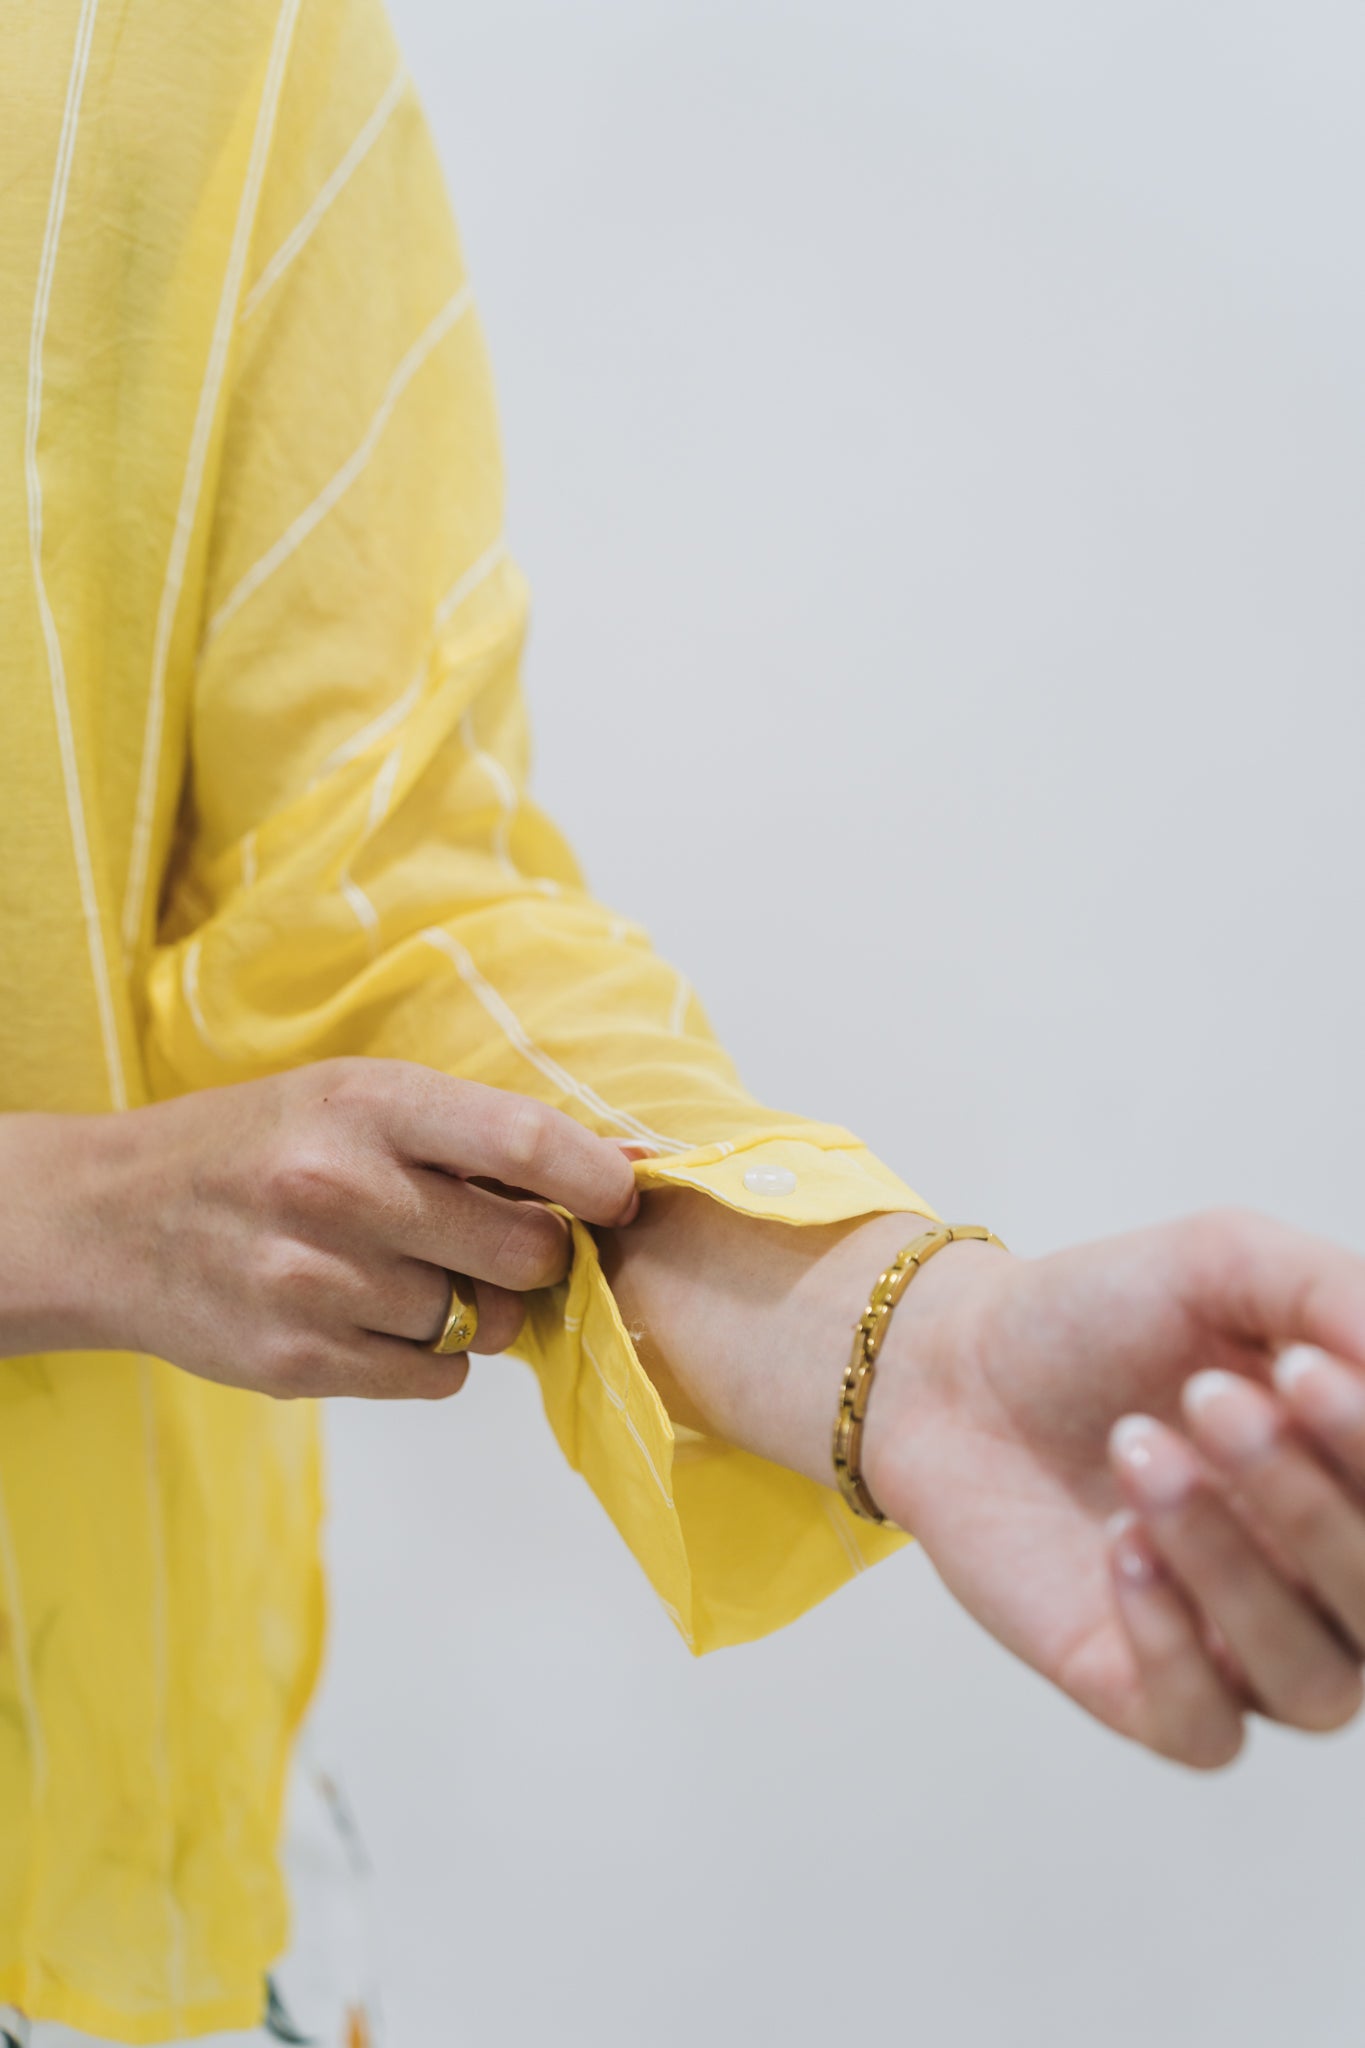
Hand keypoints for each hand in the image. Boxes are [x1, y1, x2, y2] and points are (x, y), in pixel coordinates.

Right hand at [0, 1058, 636, 1398]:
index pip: (526, 1141)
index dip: (597, 1177)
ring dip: (477, 1308)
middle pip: (525, 1250)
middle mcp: (343, 1189)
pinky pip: (438, 1377)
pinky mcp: (300, 1362)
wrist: (111, 1220)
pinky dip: (433, 1356)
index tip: (621, 1195)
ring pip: (484, 1322)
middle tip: (503, 1241)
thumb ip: (463, 1134)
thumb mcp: (350, 1098)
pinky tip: (379, 1316)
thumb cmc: (257, 1147)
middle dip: (536, 1253)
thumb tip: (601, 1176)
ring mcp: (318, 1283)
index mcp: (368, 1104)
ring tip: (411, 1272)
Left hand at [864, 1208, 1364, 1768]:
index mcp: (1358, 1486)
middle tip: (1210, 1401)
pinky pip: (1209, 1731)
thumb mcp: (1225, 1262)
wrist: (956, 1364)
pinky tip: (1118, 1546)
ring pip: (1310, 1682)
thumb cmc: (1105, 1314)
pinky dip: (1174, 1644)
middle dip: (1307, 1504)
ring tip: (1137, 1452)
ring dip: (1231, 1568)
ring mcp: (1240, 1649)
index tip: (1300, 1369)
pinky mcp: (1142, 1695)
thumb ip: (1333, 1294)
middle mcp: (1324, 1583)